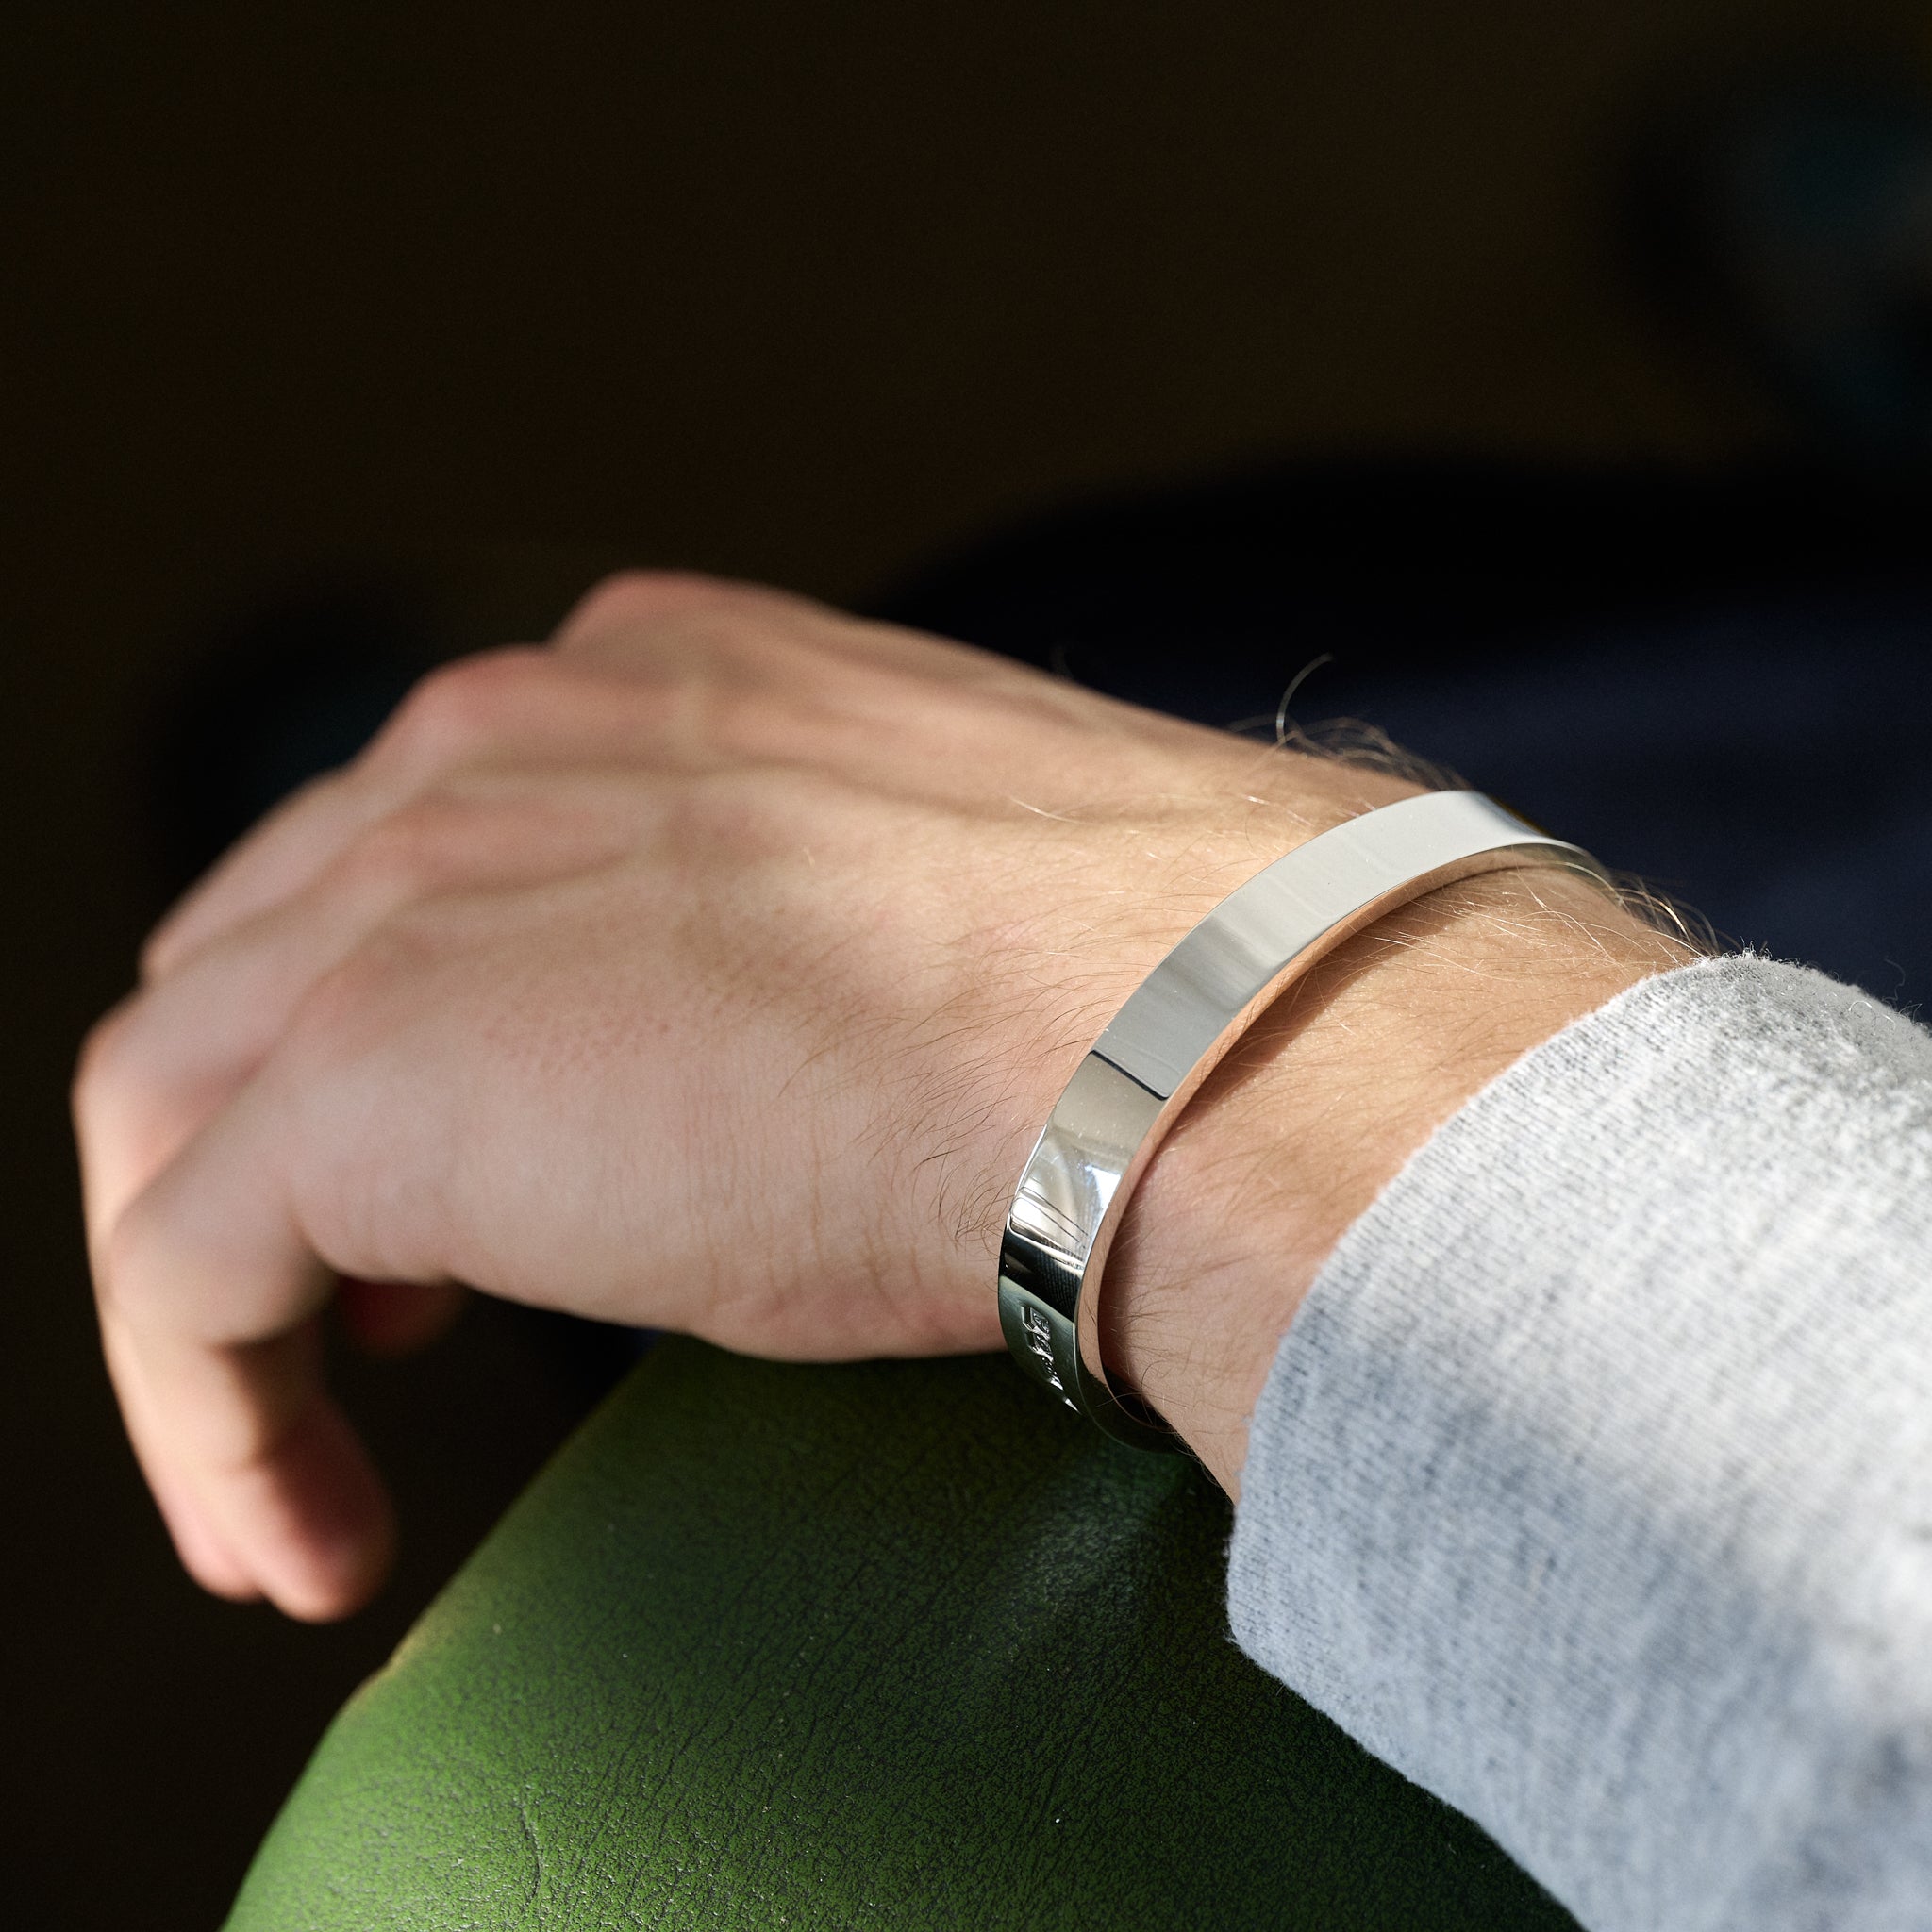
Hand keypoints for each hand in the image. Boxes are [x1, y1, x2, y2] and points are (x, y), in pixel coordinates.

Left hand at [74, 573, 1680, 1619]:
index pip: (413, 842)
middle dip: (290, 1131)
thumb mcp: (902, 886)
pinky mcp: (362, 1084)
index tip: (468, 1166)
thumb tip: (775, 1047)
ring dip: (220, 1286)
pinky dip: (211, 1411)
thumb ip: (777, 913)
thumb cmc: (1119, 982)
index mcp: (633, 685)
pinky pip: (185, 1270)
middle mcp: (495, 751)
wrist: (1176, 1029)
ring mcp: (409, 896)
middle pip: (262, 955)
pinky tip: (299, 1522)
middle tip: (392, 1302)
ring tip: (308, 1443)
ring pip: (178, 1100)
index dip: (404, 1010)